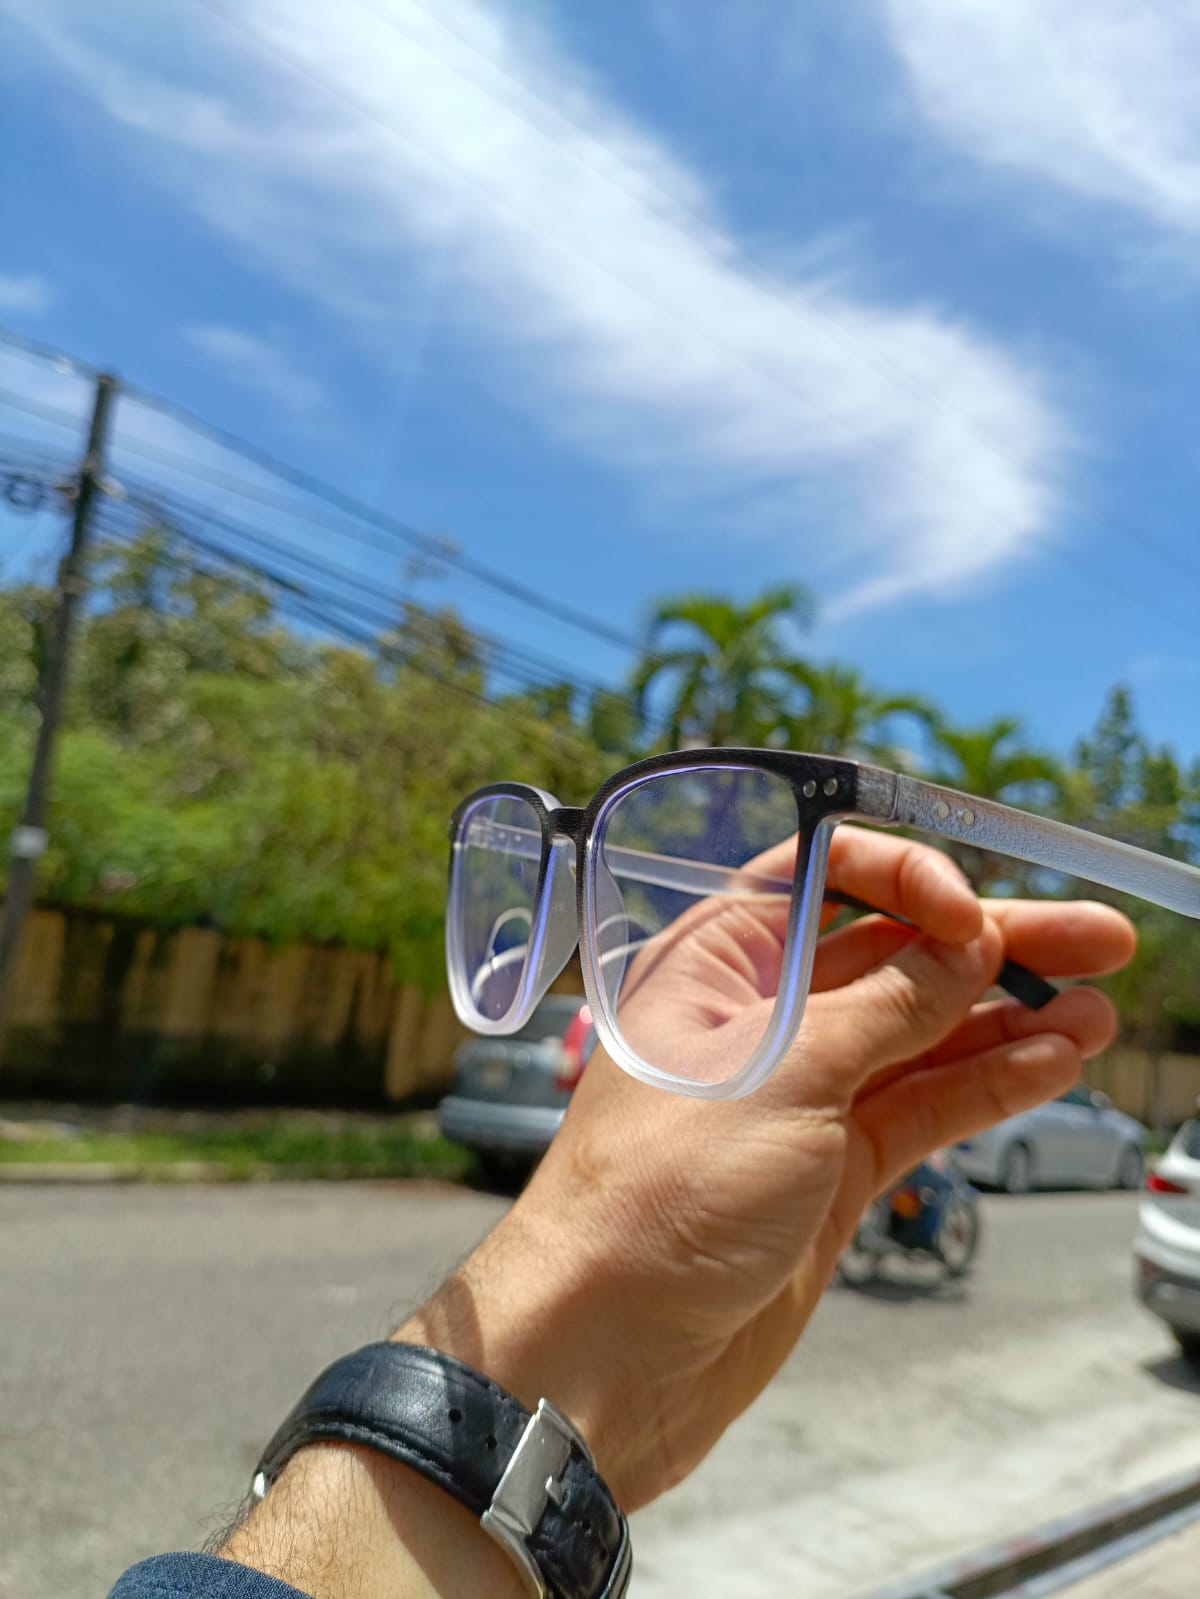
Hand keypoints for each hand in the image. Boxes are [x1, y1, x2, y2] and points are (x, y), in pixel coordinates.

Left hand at [403, 826, 1133, 1511]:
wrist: (608, 1353)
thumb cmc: (655, 1198)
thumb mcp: (782, 1077)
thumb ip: (885, 1007)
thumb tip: (965, 948)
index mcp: (715, 960)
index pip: (821, 874)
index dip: (907, 878)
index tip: (973, 913)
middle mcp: (759, 1015)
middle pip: (891, 952)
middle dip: (990, 944)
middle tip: (1094, 940)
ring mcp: (799, 1094)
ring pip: (919, 1033)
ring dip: (1006, 1018)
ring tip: (1096, 1009)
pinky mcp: (829, 1167)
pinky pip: (921, 1105)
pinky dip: (986, 1084)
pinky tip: (1051, 1063)